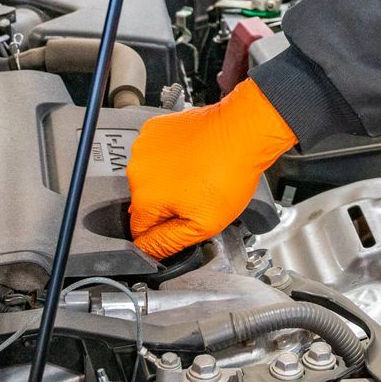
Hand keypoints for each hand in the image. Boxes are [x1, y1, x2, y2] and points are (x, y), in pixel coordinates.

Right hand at [127, 78, 297, 257]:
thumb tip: (146, 252)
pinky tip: (192, 156)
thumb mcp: (204, 224)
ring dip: (167, 179)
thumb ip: (168, 242)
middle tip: (196, 194)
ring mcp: (144, 146)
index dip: (161, 231)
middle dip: (166, 204)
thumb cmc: (230, 172)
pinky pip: (155, 153)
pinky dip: (169, 156)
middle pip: (144, 202)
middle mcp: (137, 171)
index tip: (181, 220)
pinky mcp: (154, 129)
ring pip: (149, 177)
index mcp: (145, 198)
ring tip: (197, 173)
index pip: (139, 230)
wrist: (243, 131)